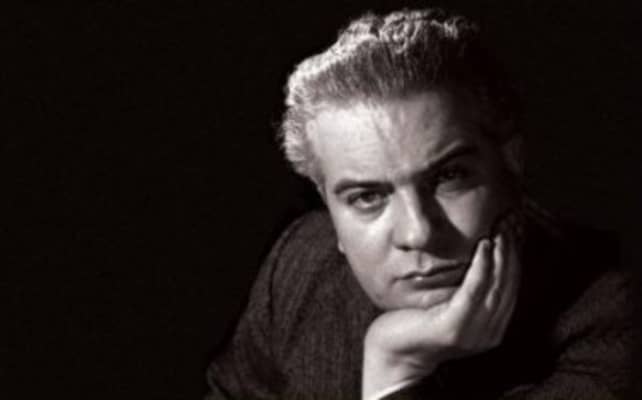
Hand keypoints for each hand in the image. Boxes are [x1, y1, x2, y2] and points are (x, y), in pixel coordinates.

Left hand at [362, 214, 521, 398]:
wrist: (393, 351)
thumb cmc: (418, 321)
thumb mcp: (451, 302)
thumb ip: (469, 287)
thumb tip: (481, 251)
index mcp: (493, 326)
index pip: (512, 285)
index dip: (515, 255)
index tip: (514, 228)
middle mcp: (490, 332)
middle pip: (509, 284)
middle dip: (512, 250)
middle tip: (511, 220)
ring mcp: (474, 332)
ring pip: (496, 285)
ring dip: (501, 254)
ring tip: (500, 228)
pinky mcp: (455, 328)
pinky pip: (474, 291)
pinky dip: (481, 267)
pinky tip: (484, 245)